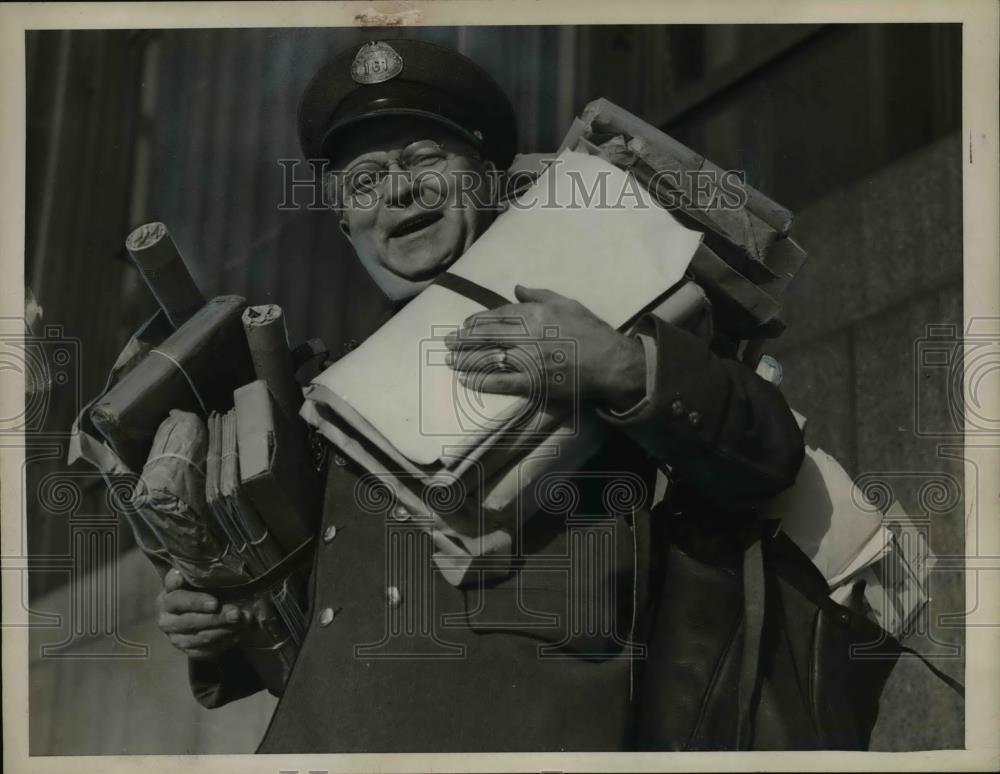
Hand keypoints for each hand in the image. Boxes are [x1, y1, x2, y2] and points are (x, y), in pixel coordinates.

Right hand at [156, 568, 249, 660]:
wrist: (188, 611)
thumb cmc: (192, 590)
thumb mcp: (188, 580)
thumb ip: (186, 576)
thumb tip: (185, 573)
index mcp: (165, 602)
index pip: (178, 601)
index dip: (196, 602)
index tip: (215, 603)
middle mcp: (167, 623)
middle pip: (191, 622)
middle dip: (217, 618)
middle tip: (237, 614)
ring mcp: (177, 640)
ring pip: (200, 639)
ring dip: (224, 631)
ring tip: (244, 622)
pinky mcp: (189, 652)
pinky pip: (206, 652)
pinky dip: (224, 643)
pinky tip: (239, 634)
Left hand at [444, 285, 645, 410]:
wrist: (610, 362)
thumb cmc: (590, 330)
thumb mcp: (567, 303)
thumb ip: (539, 295)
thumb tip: (517, 288)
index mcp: (534, 313)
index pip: (496, 316)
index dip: (476, 322)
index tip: (465, 326)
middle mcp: (527, 335)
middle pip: (485, 336)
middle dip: (462, 339)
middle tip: (445, 343)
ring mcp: (528, 360)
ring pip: (488, 358)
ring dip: (465, 359)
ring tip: (450, 360)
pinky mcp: (533, 383)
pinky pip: (501, 382)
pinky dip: (481, 381)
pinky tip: (466, 379)